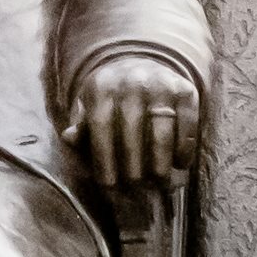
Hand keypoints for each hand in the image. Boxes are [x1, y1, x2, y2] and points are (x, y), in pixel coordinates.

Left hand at [66, 54, 199, 190]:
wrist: (141, 67)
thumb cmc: (111, 102)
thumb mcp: (89, 109)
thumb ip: (81, 128)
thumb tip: (69, 138)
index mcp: (102, 86)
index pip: (101, 126)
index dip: (104, 159)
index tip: (108, 186)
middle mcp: (132, 80)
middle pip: (132, 133)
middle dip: (133, 168)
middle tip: (135, 189)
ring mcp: (161, 83)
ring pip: (162, 133)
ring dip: (161, 164)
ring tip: (159, 183)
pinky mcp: (185, 90)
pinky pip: (187, 127)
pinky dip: (183, 149)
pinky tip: (179, 164)